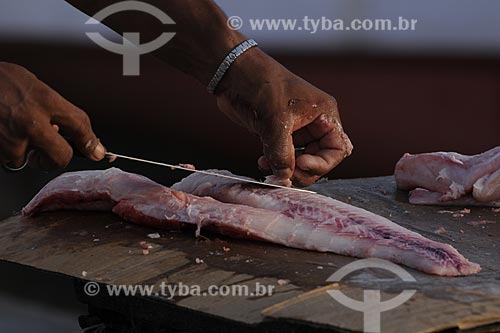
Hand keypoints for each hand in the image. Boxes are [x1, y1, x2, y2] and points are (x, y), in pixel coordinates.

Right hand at [0, 62, 105, 169]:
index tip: (96, 151)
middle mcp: (31, 122)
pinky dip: (8, 151)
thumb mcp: (32, 85)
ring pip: (31, 161)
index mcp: (44, 99)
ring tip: (13, 130)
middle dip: (58, 158)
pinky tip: (2, 132)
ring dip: (26, 152)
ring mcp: (11, 139)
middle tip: (52, 151)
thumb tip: (76, 132)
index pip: (80, 125)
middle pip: (61, 156)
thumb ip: (54, 108)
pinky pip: (10, 159)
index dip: (91, 142)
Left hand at [215, 49, 352, 186]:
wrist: (233, 73)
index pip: (337, 149)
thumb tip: (285, 178)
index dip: (322, 163)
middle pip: (320, 158)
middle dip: (303, 170)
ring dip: (287, 169)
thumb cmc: (260, 84)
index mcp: (324, 114)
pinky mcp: (278, 133)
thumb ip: (282, 153)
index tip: (300, 164)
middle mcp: (314, 122)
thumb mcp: (275, 121)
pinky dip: (276, 164)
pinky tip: (262, 163)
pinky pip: (284, 156)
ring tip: (268, 167)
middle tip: (284, 174)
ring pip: (301, 160)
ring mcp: (296, 128)